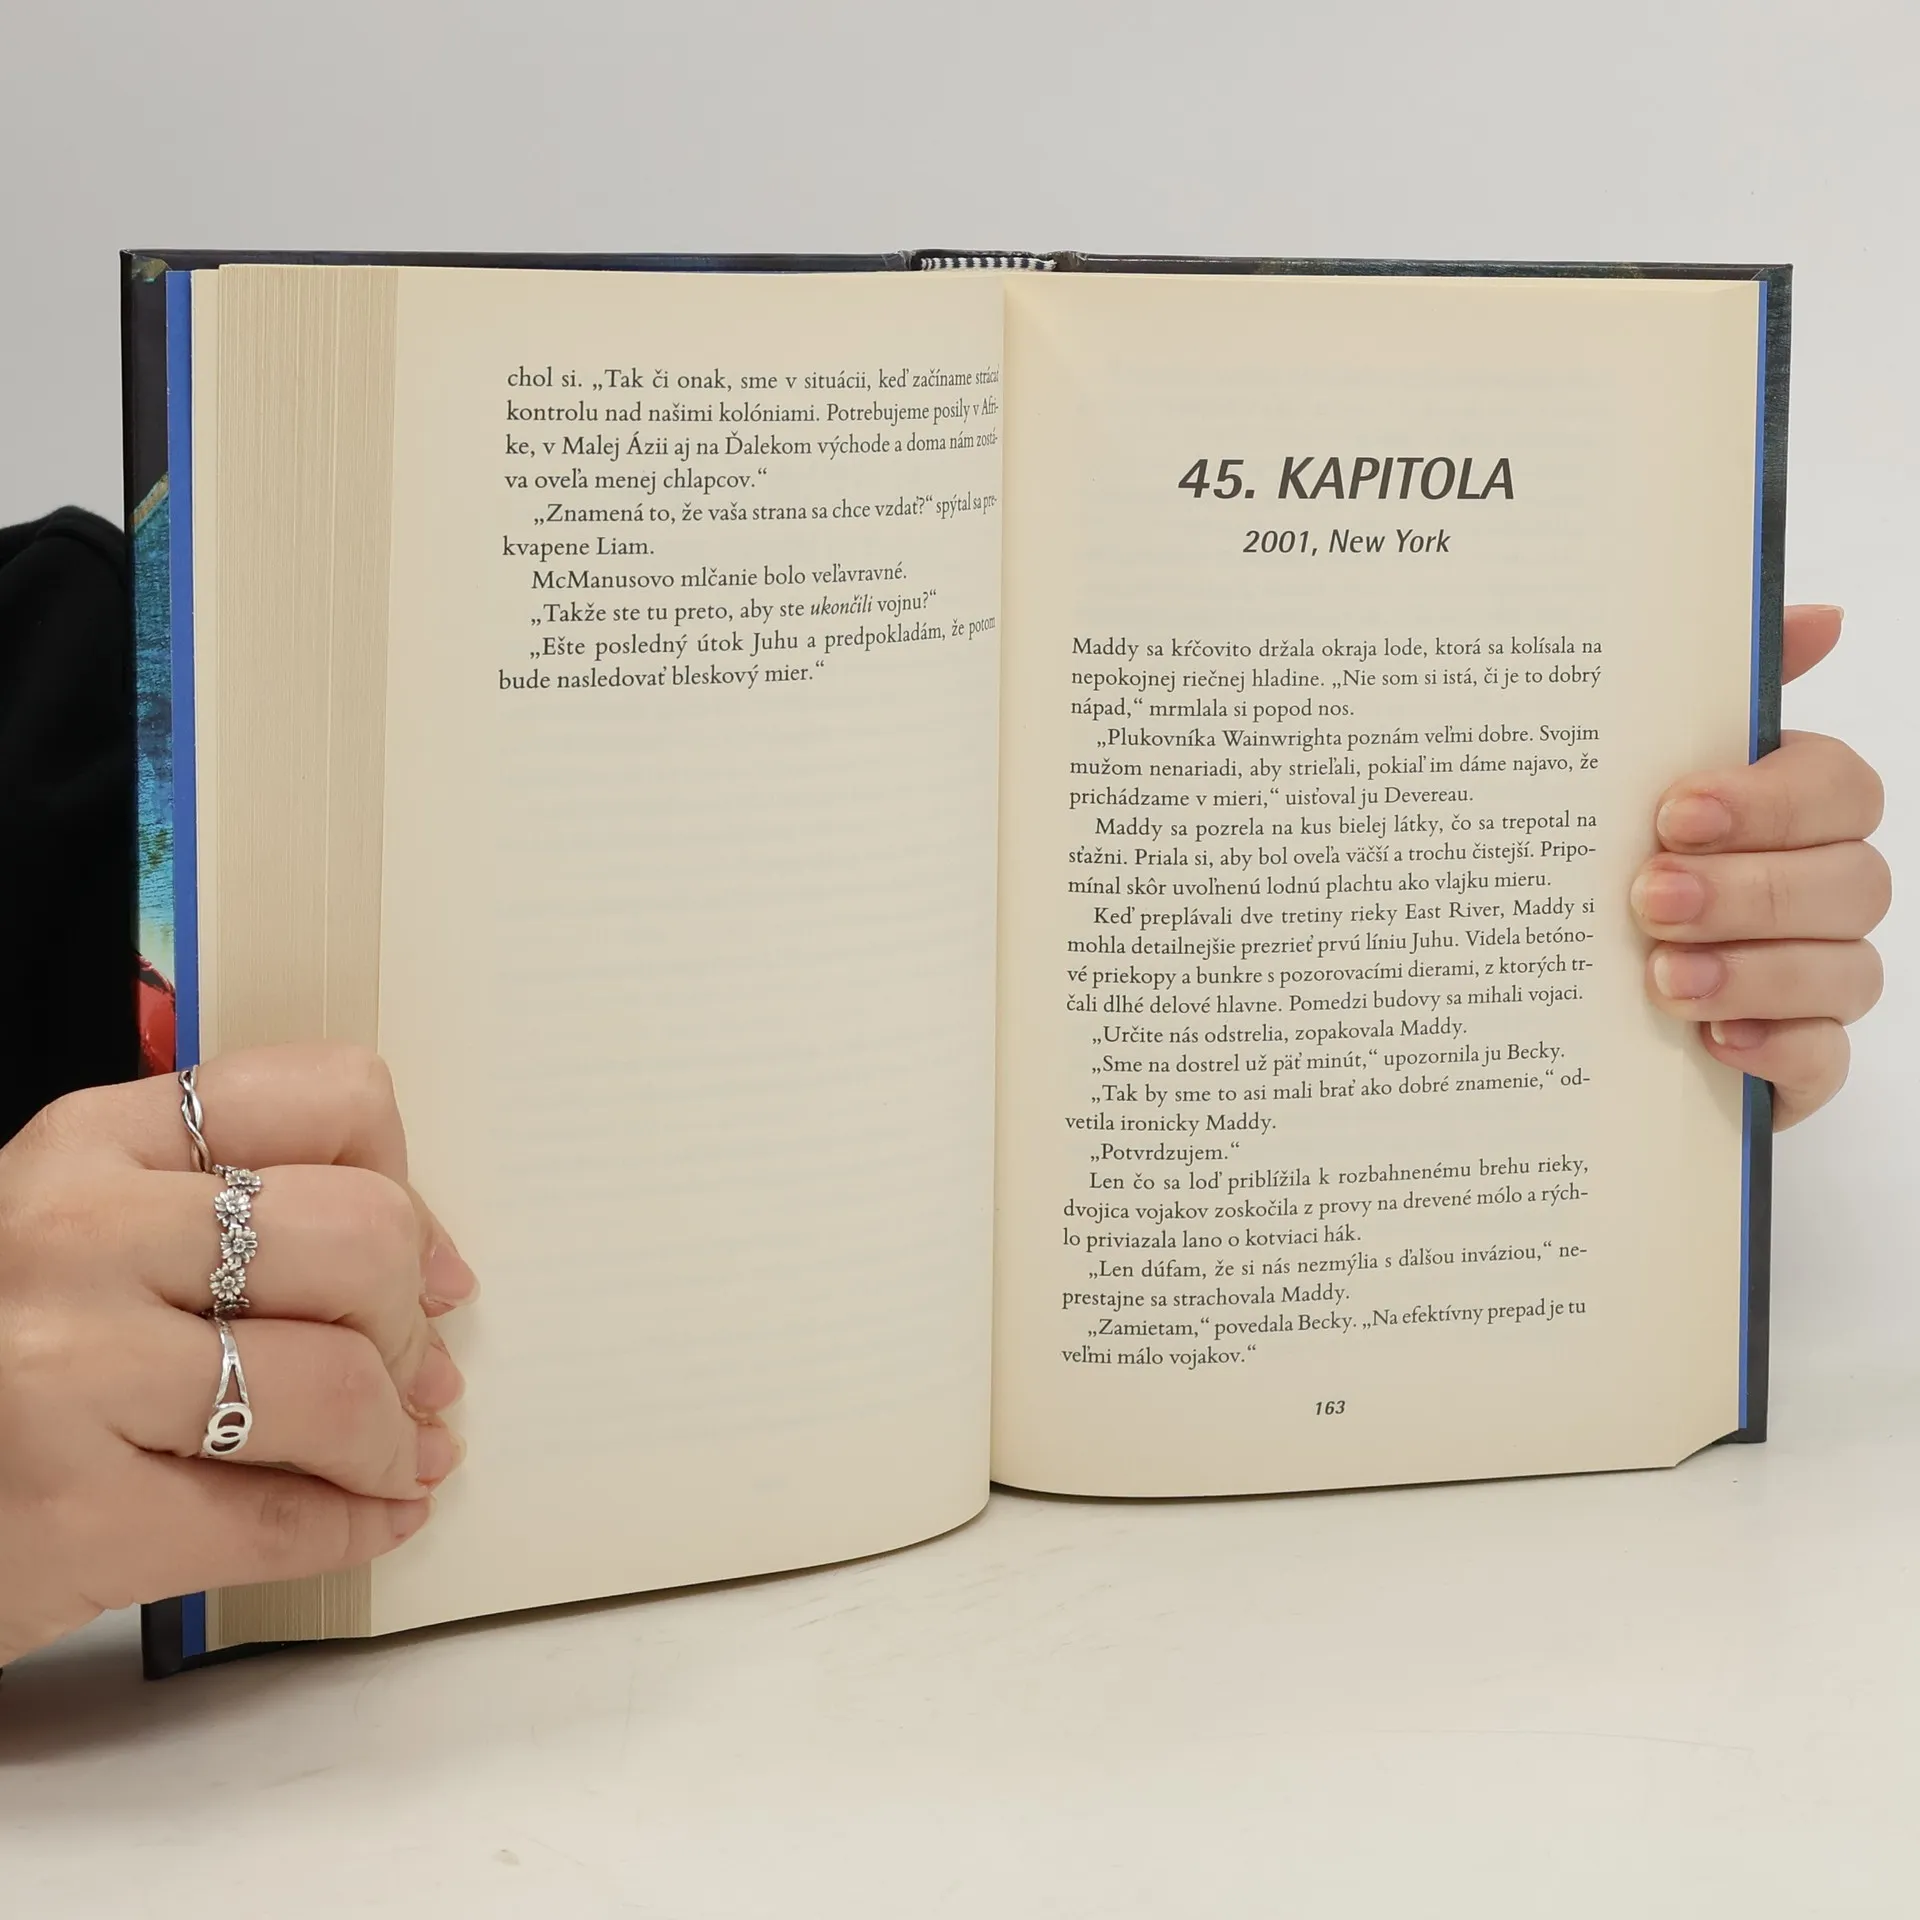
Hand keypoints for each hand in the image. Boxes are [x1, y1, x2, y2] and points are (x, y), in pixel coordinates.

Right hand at [0, 1042, 473, 1664]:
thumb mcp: (81, 1235)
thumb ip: (230, 1213)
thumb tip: (434, 1273)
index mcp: (90, 1142)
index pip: (329, 1099)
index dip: (410, 1190)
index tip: (427, 1263)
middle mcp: (75, 1234)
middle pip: (359, 1238)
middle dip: (409, 1323)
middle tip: (410, 1374)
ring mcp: (62, 1374)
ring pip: (336, 1383)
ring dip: (394, 1439)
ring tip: (394, 1456)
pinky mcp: (68, 1516)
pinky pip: (282, 1521)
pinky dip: (359, 1527)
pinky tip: (376, 1517)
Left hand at [1631, 605, 1887, 1127]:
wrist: (1538, 986)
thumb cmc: (1601, 858)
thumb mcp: (1624, 770)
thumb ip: (1709, 692)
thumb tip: (1824, 616)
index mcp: (1788, 810)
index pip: (1839, 788)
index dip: (1770, 801)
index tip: (1674, 813)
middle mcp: (1817, 892)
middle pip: (1851, 881)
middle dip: (1750, 890)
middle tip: (1648, 896)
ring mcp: (1814, 982)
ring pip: (1846, 971)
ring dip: (1753, 970)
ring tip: (1659, 976)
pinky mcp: (1796, 1063)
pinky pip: (1828, 1059)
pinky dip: (1777, 1047)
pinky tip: (1713, 1041)